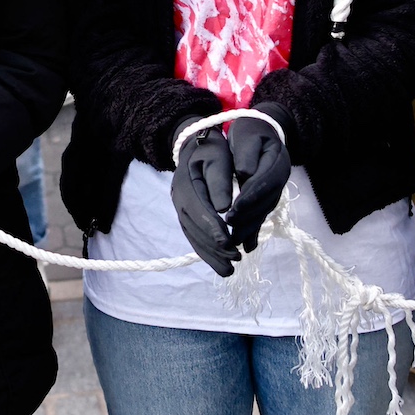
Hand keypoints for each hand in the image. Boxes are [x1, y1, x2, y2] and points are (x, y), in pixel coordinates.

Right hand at [171, 117, 239, 275]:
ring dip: (210, 255)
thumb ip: (220, 180)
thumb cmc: (210, 148)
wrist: (194, 144)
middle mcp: (179, 199)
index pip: (199, 211)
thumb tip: (224, 207)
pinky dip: (205, 252)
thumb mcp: (217, 156)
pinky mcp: (186, 215)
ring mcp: (180, 209)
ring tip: (229, 270)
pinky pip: (193, 236)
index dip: (213, 229)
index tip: (229, 244)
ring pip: (193, 236)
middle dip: (214, 247)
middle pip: (195, 229)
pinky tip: (219, 262)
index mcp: (186, 184)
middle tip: (236, 259)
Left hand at [225, 105, 292, 251]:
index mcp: (277, 161)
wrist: (263, 129)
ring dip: (250, 229)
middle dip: (247, 219)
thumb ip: (247, 153)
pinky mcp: (269, 197)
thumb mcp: (248, 135)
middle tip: (229, 232)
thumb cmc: (251, 130)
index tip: (231, 213)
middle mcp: (280, 179)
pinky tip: (247, 246)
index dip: (248, 199)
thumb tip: (245, 174)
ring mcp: (276, 190)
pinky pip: (262, 214)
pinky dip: (255, 230)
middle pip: (265, 202)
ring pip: (263, 212)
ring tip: (235, 244)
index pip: (263, 183)